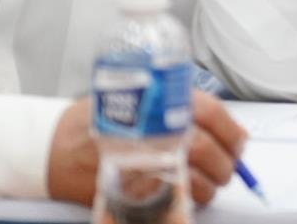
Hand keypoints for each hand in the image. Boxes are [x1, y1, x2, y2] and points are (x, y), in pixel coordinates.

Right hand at [47, 93, 248, 206]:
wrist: (56, 147)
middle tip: (230, 167)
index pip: (210, 112)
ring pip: (194, 179)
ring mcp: (143, 163)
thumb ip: (172, 104)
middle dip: (226, 162)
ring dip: (211, 186)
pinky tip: (189, 195)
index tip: (240, 142)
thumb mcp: (134, 95)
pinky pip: (172, 201)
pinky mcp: (133, 191)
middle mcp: (151, 132)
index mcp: (156, 103)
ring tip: (212, 184)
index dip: (231, 130)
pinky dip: (188, 201)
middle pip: (206, 149)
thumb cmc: (94, 121)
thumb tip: (215, 125)